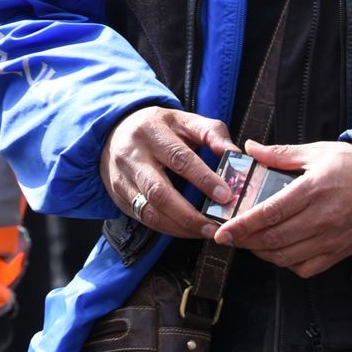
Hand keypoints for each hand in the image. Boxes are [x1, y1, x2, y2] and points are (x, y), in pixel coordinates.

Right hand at [99, 106, 237, 240]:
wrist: (115, 131)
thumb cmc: (159, 127)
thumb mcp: (184, 120)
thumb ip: (212, 133)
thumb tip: (236, 155)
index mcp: (151, 132)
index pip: (179, 158)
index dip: (203, 178)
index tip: (225, 195)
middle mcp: (132, 156)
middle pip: (159, 192)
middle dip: (189, 214)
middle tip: (216, 226)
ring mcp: (122, 179)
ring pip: (149, 211)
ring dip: (180, 227)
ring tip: (205, 232)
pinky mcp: (119, 197)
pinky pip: (143, 219)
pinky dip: (168, 228)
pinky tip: (187, 230)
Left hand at [213, 139, 351, 278]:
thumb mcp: (318, 152)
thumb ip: (281, 154)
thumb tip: (251, 148)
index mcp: (313, 190)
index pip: (269, 213)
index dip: (242, 225)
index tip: (222, 232)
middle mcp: (321, 218)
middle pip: (273, 238)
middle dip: (245, 241)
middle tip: (228, 238)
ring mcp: (331, 238)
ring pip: (287, 257)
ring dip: (262, 253)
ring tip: (249, 243)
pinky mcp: (340, 252)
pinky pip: (307, 268)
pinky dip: (288, 264)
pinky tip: (279, 253)